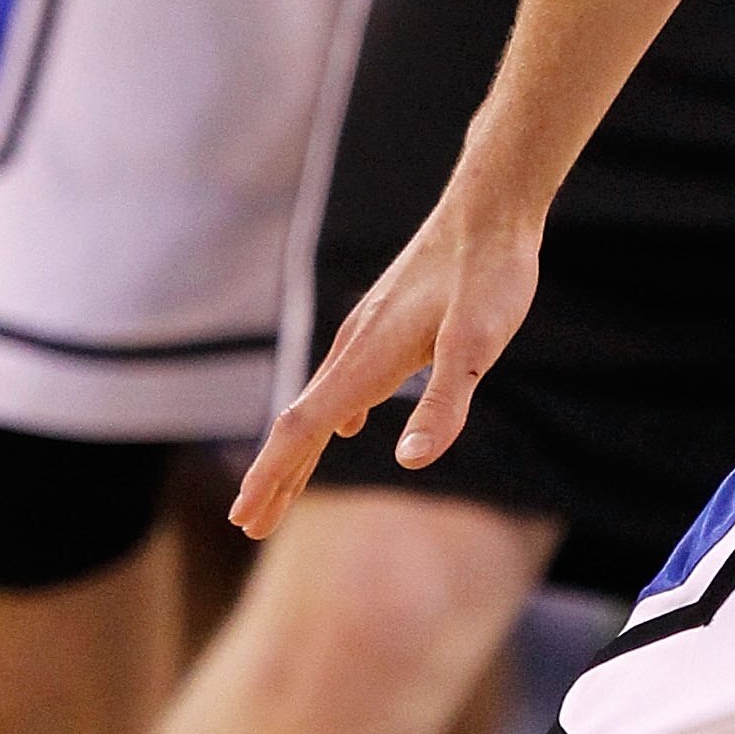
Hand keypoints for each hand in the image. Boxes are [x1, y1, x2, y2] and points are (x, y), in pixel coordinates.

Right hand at [233, 175, 541, 538]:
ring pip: (322, 402)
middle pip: (302, 423)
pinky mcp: (386, 324)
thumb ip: (444, 404)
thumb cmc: (489, 272)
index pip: (304, 427)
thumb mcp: (477, 344)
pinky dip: (331, 418)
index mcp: (368, 357)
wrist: (491, 207)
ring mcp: (367, 333)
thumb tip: (409, 462)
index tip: (243, 518)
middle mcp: (355, 346)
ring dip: (300, 452)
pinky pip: (345, 383)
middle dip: (275, 477)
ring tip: (283, 491)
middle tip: (248, 527)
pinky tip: (346, 429)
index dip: (273, 474)